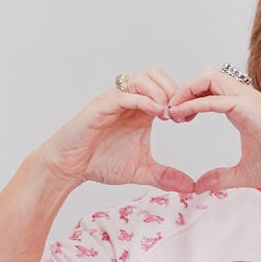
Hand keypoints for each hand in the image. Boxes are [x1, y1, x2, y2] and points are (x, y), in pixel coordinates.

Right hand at [32, 69, 196, 193]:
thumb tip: (191, 187)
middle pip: (156, 74)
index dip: (181, 98)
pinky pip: (123, 94)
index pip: (165, 87)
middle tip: (181, 114)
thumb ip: (165, 176)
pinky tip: (155, 114)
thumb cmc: (100, 162)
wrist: (70, 166)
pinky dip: (142, 100)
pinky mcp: (100, 106)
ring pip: (141, 79)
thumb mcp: (141, 170)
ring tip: (168, 114)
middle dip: (173, 90)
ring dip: (159, 92)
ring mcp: (113, 100)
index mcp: (140, 109)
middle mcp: (128, 100)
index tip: (190, 118)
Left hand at [166, 68, 260, 206]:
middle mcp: (243, 97)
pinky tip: (179, 115)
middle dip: (183, 89)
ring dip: (185, 90)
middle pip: (206, 76)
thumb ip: (220, 177)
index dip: (190, 98)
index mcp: (241, 108)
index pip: (210, 89)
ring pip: (208, 77)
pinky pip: (213, 98)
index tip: (176, 117)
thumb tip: (199, 186)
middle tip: (168, 110)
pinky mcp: (247, 106)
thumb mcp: (242, 173)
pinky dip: (193, 103)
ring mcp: (246, 98)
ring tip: (171, 109)